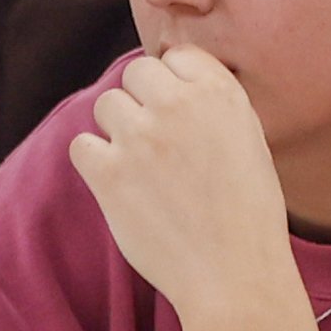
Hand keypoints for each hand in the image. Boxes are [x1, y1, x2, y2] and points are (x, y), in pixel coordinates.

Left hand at [69, 45, 297, 326]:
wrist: (235, 275)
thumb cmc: (247, 214)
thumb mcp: (249, 139)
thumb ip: (213, 102)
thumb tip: (171, 77)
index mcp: (220, 92)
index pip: (177, 56)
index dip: (174, 84)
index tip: (181, 116)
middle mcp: (178, 105)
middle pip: (135, 74)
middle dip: (142, 102)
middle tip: (158, 143)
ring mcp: (140, 137)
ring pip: (105, 105)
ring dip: (117, 131)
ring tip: (141, 167)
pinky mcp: (110, 174)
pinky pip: (81, 145)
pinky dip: (94, 163)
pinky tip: (118, 184)